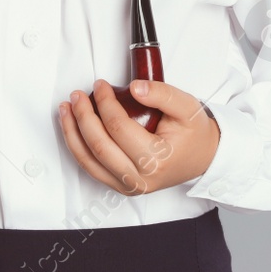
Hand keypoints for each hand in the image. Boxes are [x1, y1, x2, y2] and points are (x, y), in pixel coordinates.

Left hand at [58, 79, 220, 195]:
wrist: (204, 157)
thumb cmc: (194, 134)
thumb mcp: (187, 106)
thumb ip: (162, 94)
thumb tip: (135, 87)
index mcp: (157, 160)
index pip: (119, 128)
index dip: (105, 103)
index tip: (100, 85)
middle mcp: (140, 178)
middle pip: (100, 145)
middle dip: (83, 116)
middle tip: (78, 94)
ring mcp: (129, 185)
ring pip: (89, 161)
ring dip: (72, 133)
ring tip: (66, 109)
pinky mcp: (121, 186)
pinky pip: (91, 168)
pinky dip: (77, 147)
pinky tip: (72, 128)